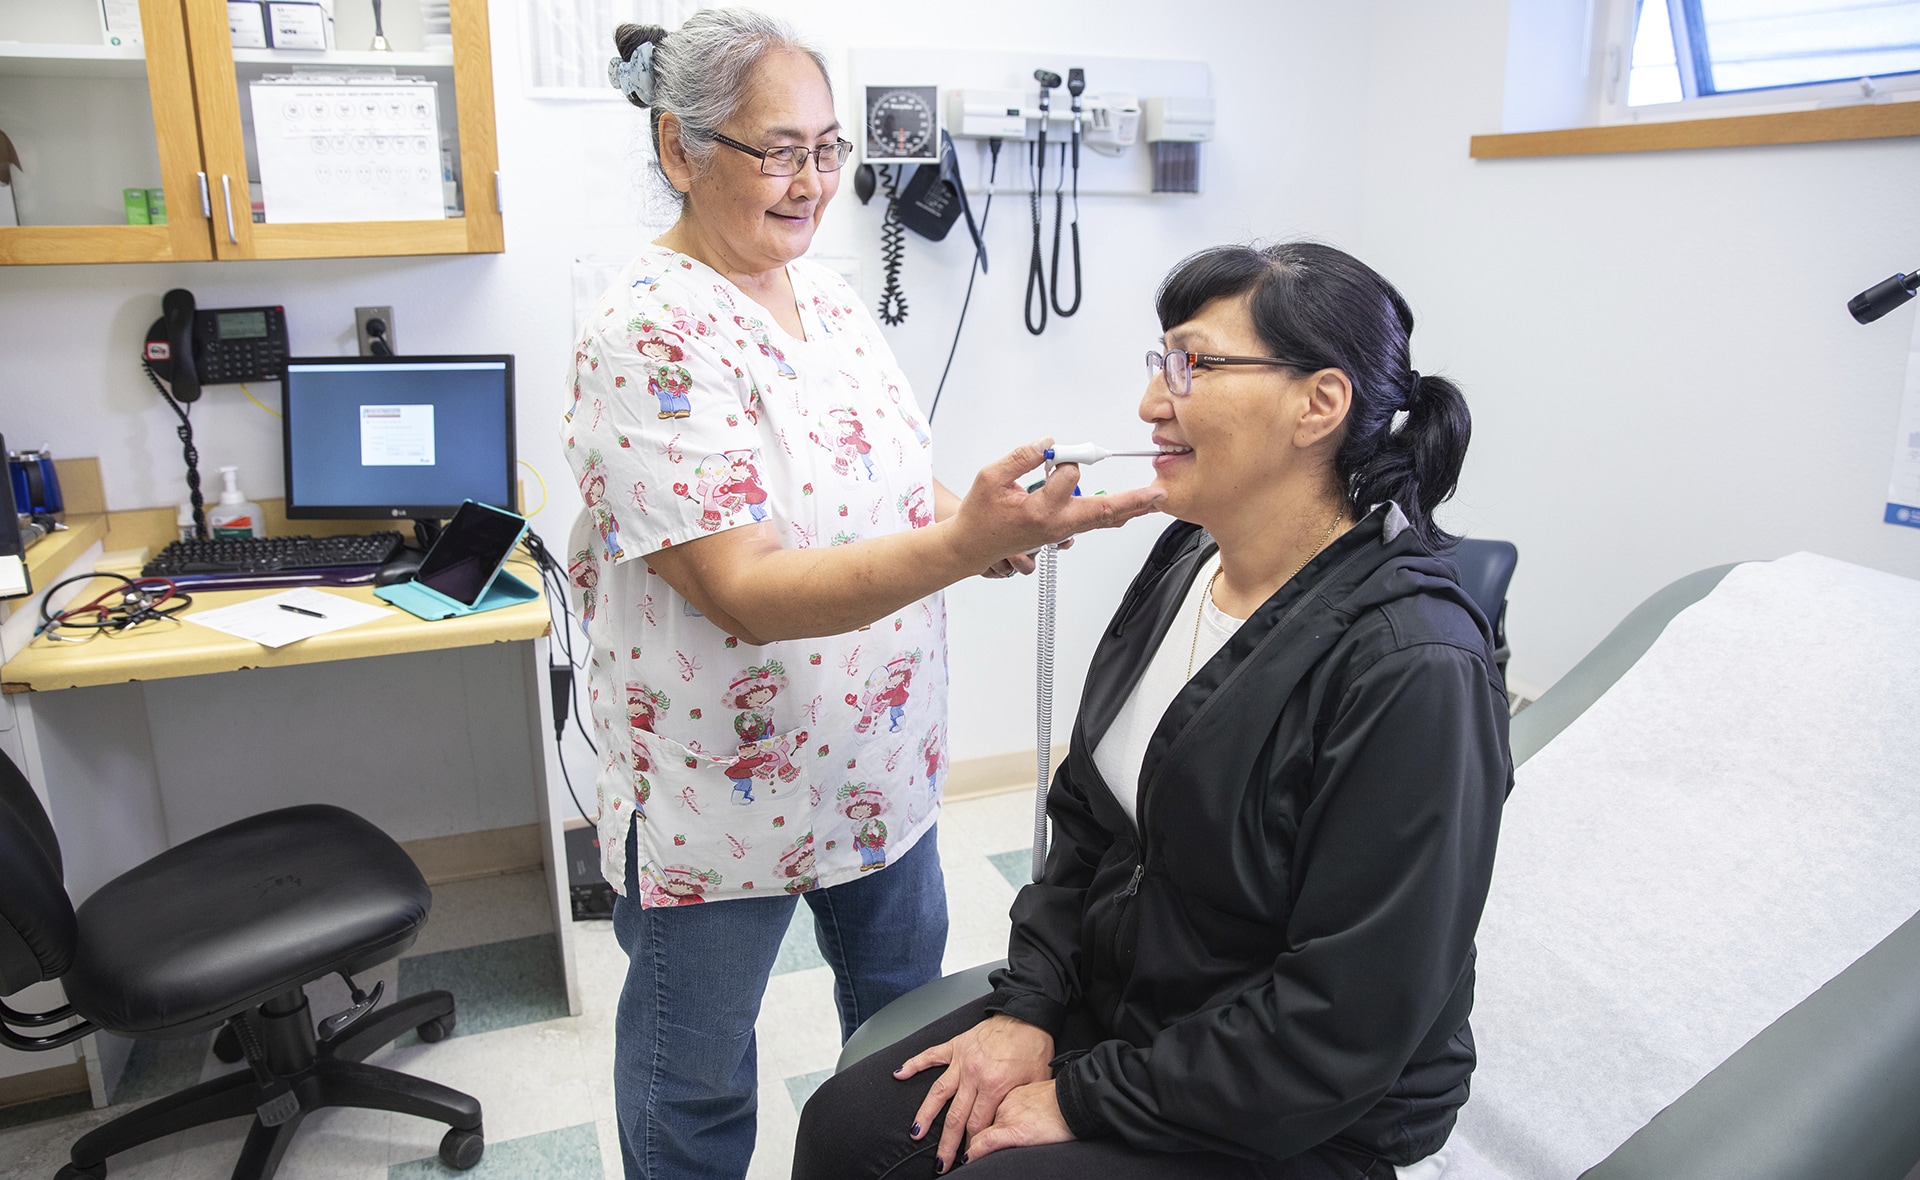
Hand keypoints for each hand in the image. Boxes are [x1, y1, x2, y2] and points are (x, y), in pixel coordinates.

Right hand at [895, 1014, 1054, 1172]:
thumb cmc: (1034, 1046)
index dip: (972, 1144)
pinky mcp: (957, 1045)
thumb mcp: (1035, 1082)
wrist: (1028, 1014)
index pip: (978, 1124)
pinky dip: (914, 1064)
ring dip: (925, 1115)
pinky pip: (931, 1055)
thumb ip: (1018, 1105)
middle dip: (946, 1144)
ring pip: (937, 1092)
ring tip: (915, 1132)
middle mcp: (974, 1075)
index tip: (967, 1157)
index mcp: (994, 1085)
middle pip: (955, 1117)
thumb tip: (1007, 1127)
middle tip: (939, 1163)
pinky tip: (899, 1074)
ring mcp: (962, 1060)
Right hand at [949, 440, 1162, 571]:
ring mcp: (1061, 532)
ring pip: (1102, 519)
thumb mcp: (990, 477)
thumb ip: (1021, 457)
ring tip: (1153, 500)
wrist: (972, 546)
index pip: (1066, 477)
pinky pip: (1094, 522)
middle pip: (1103, 510)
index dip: (1063, 458)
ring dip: (1129, 508)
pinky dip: (1113, 514)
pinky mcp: (1061, 532)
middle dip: (1132, 500)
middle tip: (1158, 493)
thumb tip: (1049, 443)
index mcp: (1038, 511)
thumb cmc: (980, 514)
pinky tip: (1129, 510)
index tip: (1051, 453)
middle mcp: (1055, 525)